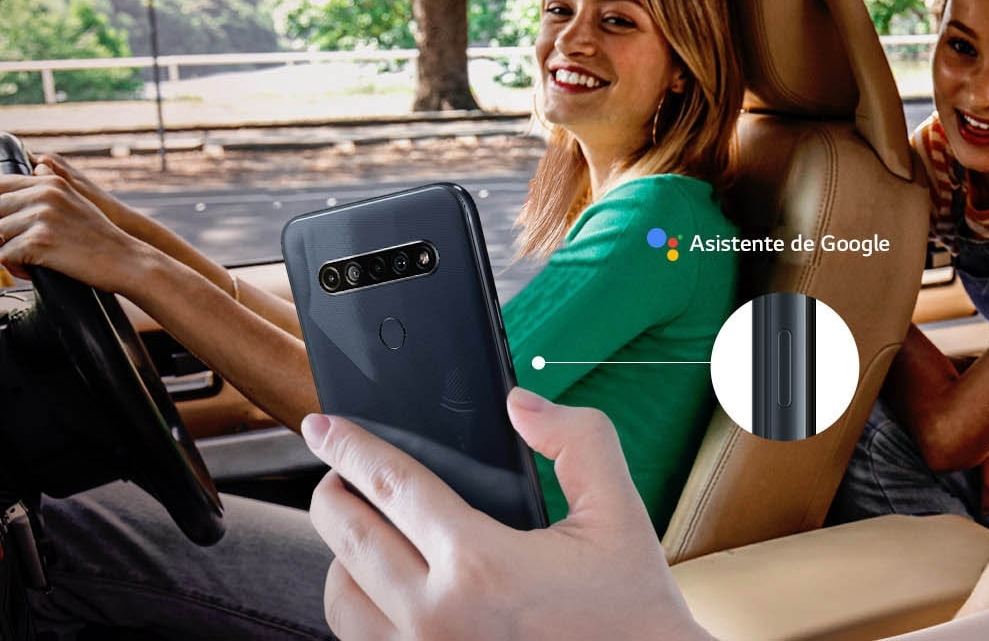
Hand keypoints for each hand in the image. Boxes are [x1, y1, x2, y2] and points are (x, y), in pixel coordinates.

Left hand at [0, 170, 147, 292]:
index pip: (0, 185)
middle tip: (20, 246)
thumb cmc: (100, 238)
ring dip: (7, 251)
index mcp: (50, 183)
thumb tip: (35, 169)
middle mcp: (44, 195)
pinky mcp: (38, 241)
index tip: (6, 225)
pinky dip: (14, 268)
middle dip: (1, 232)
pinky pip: (3, 256)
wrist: (126, 261)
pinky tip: (32, 269)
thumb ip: (47, 190)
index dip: (0, 208)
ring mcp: (42, 217)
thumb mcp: (75, 203)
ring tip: (28, 259)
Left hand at [304, 389, 706, 640]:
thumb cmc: (630, 607)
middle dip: (333, 490)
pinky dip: (357, 603)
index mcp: (480, 564)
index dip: (350, 447)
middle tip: (338, 467)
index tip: (324, 425)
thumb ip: (577, 440)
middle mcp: (437, 617)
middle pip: (348, 537)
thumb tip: (520, 404)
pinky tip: (383, 583)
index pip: (392, 486)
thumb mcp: (618, 510)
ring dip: (340, 553)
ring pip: (340, 596)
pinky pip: (360, 639)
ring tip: (363, 526)